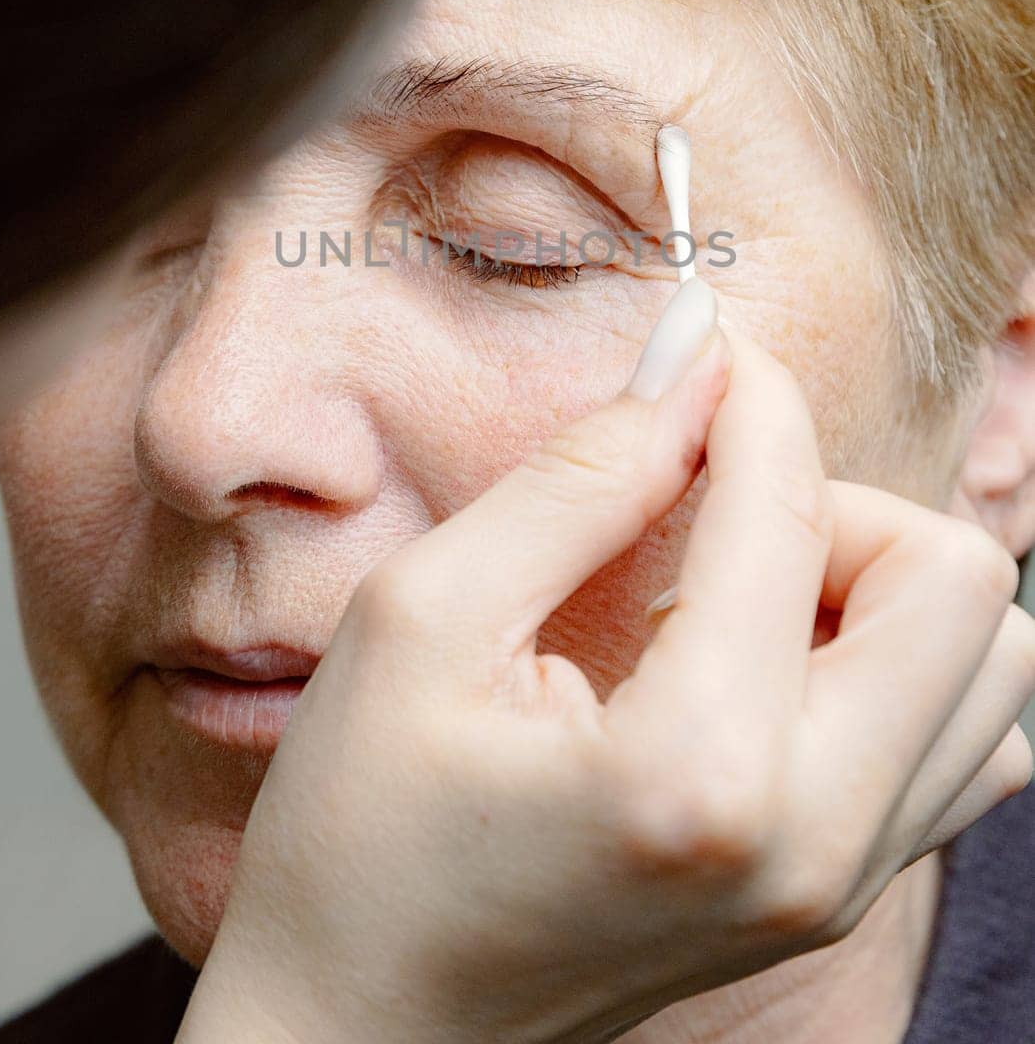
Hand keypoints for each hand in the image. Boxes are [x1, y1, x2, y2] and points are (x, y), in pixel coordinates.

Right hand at [178, 278, 1034, 1043]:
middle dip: (842, 498)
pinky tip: (773, 659)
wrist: (358, 1033)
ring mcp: (842, 883)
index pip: (790, 513)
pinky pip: (968, 743)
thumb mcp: (425, 619)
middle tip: (715, 506)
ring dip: (879, 580)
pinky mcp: (841, 895)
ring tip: (740, 589)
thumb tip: (688, 359)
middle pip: (957, 583)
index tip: (699, 352)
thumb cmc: (356, 838)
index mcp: (695, 771)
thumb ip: (577, 478)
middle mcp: (813, 840)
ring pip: (990, 663)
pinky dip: (899, 661)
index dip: (747, 397)